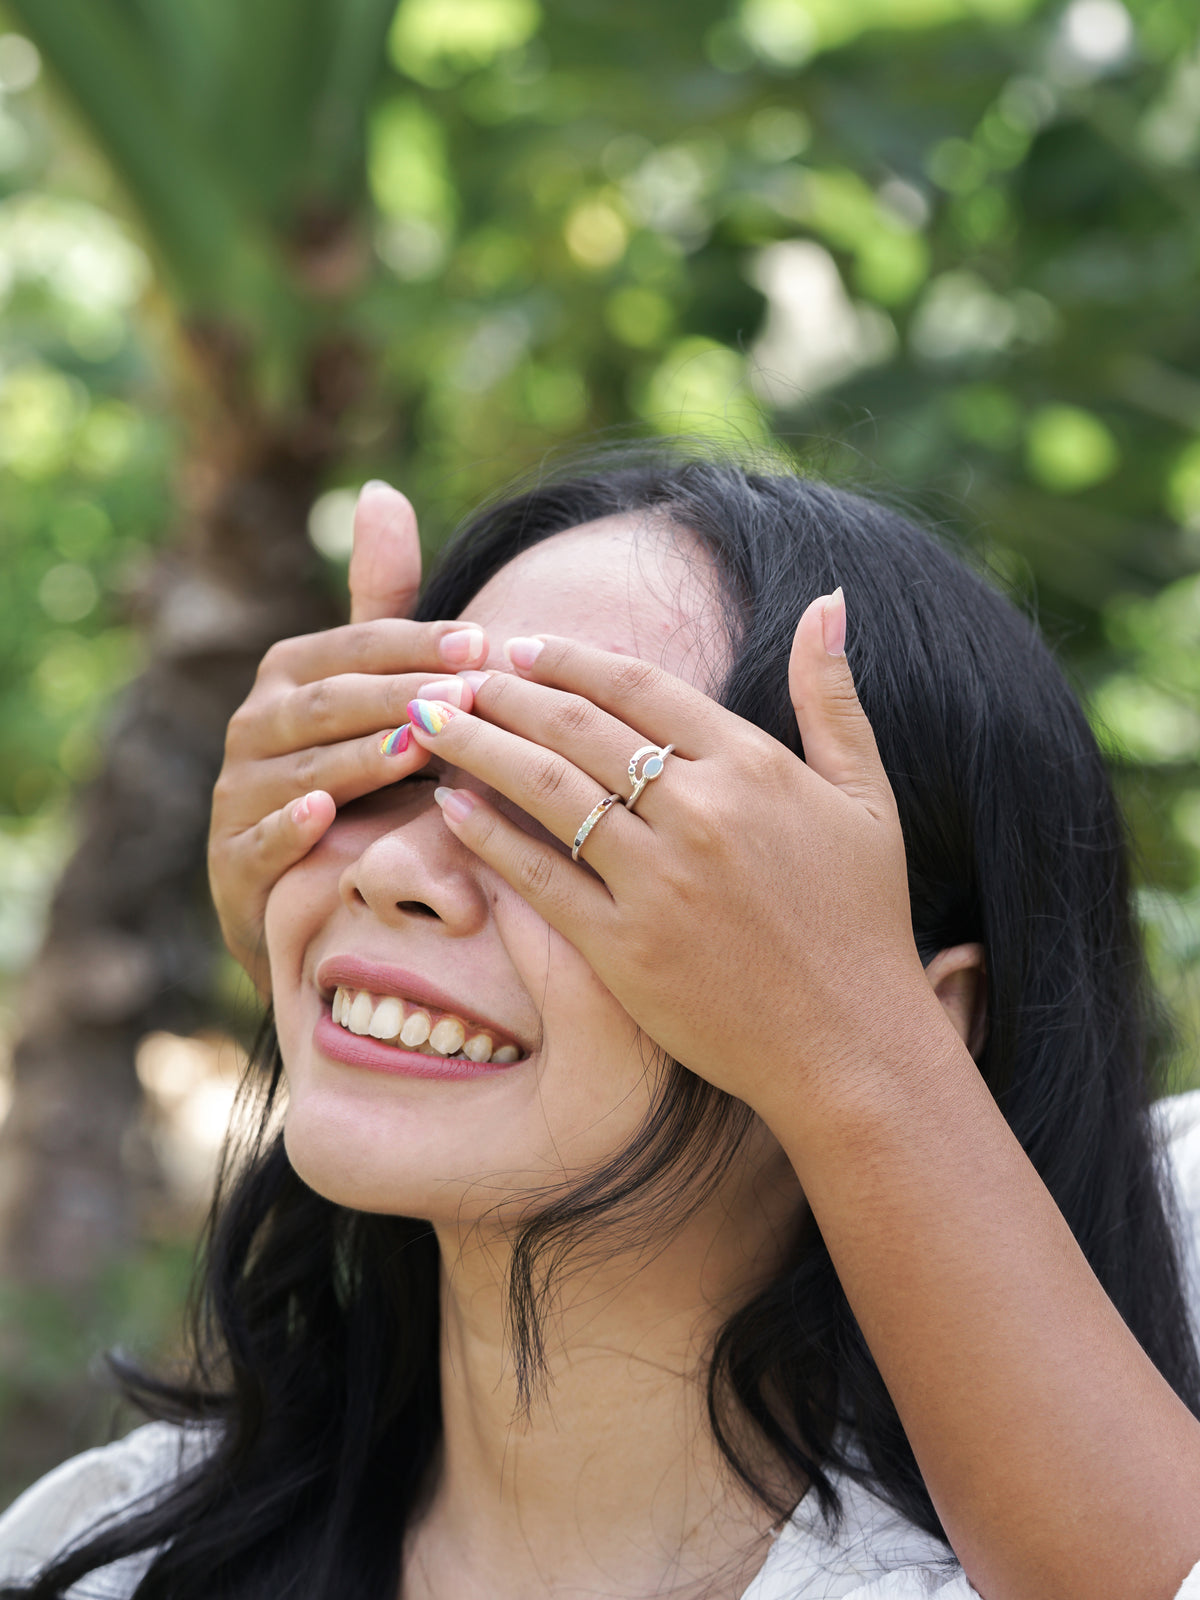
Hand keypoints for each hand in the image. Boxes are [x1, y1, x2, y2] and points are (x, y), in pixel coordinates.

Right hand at [207, 482, 488, 994]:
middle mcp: (254, 724)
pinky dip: (287, 827)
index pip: (356, 647)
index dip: (417, 643)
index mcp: (291, 674)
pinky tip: (321, 814)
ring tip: (418, 747)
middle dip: (397, 696)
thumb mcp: (370, 690)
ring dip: (359, 757)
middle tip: (464, 696)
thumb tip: (381, 491)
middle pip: (329, 701)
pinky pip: (257, 841)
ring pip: (299, 766)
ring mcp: (237, 794)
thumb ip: (380, 604)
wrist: (308, 896)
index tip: (483, 643)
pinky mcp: (231, 863)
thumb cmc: (356, 776)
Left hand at [407, 590, 942, 1125]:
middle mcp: (700, 814)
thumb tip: (827, 600)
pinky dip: (487, 836)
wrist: (851, 1045)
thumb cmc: (863, 919)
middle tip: (453, 674)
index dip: (570, 659)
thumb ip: (833, 696)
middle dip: (504, 692)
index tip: (523, 646)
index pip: (638, 687)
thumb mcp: (867, 796)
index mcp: (753, 766)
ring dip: (478, 746)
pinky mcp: (625, 949)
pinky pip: (539, 879)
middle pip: (578, 728)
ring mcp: (658, 883)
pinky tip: (450, 807)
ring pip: (545, 790)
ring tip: (430, 722)